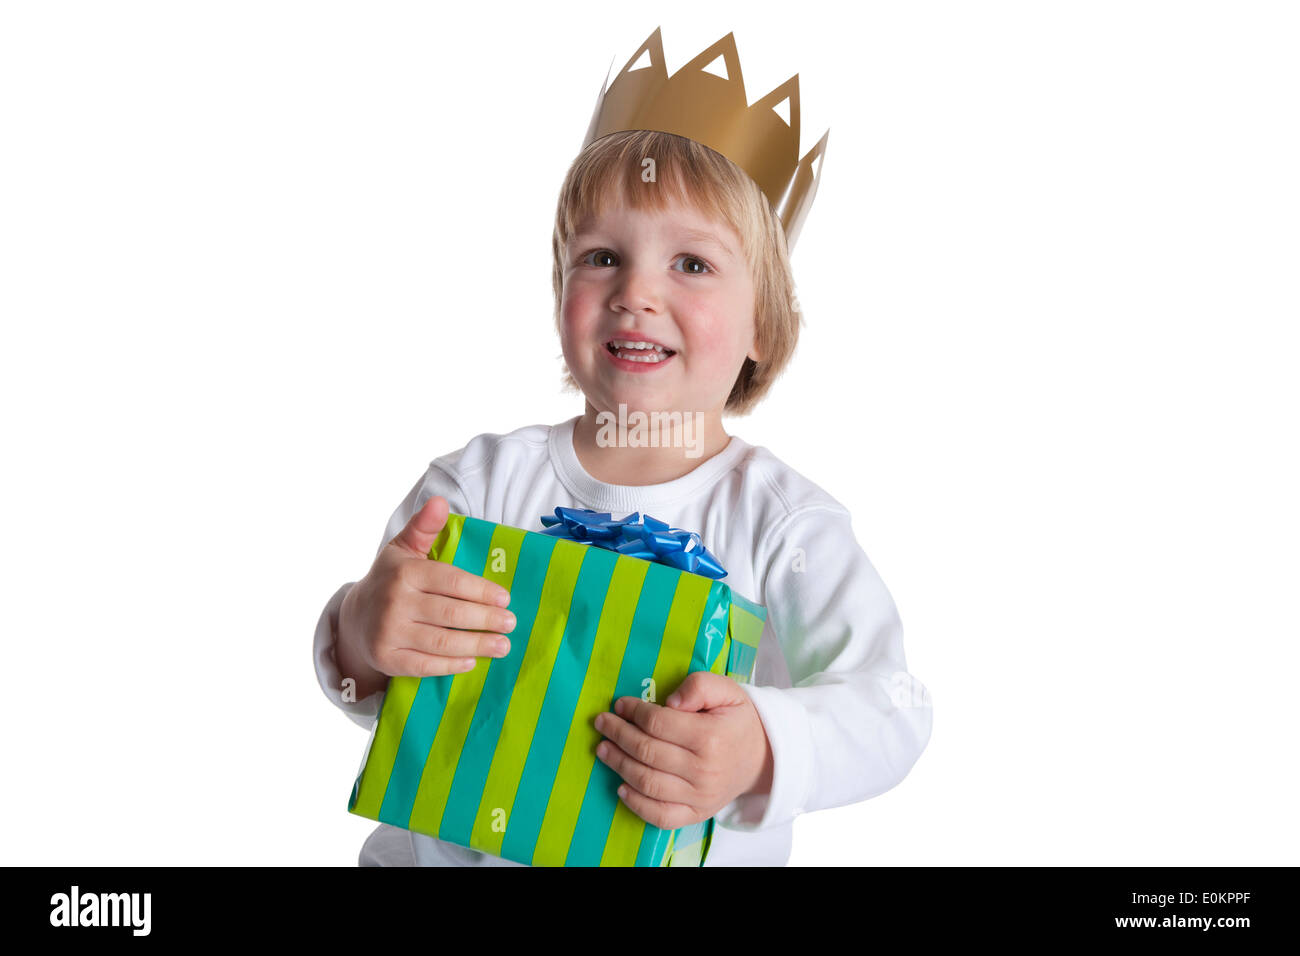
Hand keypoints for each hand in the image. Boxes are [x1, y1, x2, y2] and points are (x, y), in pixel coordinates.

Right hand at [336, 495, 515, 695]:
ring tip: (503, 645)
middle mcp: (395, 603)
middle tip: (511, 623)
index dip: (481, 591)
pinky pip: (424, 665)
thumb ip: (424, 527)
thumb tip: (439, 501)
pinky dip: (450, 665)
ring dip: (477, 645)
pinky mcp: (387, 659)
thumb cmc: (390, 580)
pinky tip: (472, 662)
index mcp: (405, 573)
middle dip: (486, 620)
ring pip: (441, 641)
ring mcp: (389, 633)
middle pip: (451, 613)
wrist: (355, 618)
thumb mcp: (403, 549)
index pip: (451, 582)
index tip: (506, 599)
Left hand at [594, 671, 773, 828]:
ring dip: (619, 765)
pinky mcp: (696, 814)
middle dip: (618, 735)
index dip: (633, 712)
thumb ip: (699, 686)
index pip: (658, 724)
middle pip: (647, 752)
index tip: (619, 704)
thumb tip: (669, 702)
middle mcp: (703, 770)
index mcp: (710, 737)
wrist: (763, 758)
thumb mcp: (727, 690)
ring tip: (603, 750)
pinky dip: (636, 804)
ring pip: (647, 782)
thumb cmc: (738, 720)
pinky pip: (660, 816)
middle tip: (602, 723)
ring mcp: (699, 797)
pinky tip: (621, 786)